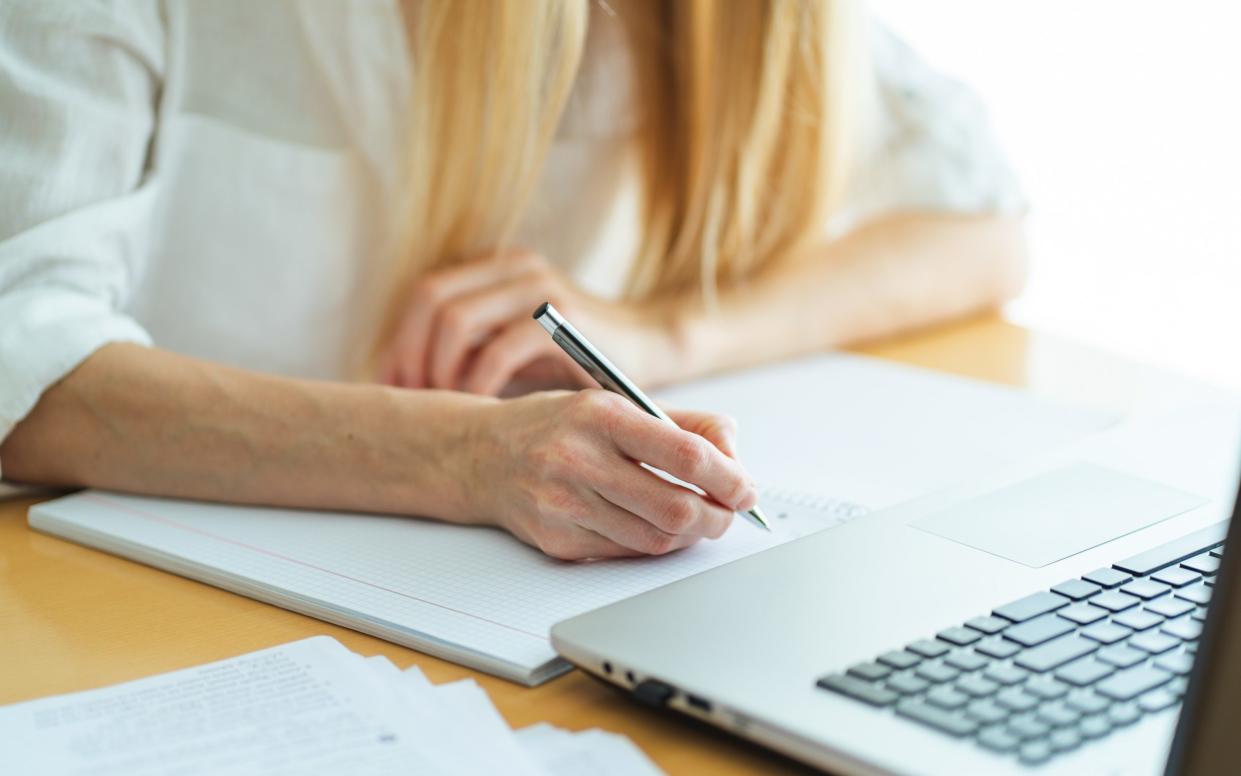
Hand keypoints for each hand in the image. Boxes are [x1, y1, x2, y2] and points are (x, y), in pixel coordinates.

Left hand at [377, 249, 681, 395]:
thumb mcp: (516, 345)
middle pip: (431, 299)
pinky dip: (479, 383)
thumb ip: (469, 347)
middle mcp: (516, 268)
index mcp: (499, 268)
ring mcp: (540, 289)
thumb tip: (403, 377)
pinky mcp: (564, 322)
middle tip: (415, 400)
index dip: (402, 341)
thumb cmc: (578, 360)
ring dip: (439, 370)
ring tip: (446, 406)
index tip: (397, 388)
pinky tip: (483, 408)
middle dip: (412, 355)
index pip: (427, 292)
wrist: (651, 348)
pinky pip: (499, 349)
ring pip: (456, 320)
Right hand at [464, 389, 756, 559]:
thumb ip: (681, 423)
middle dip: (717, 516)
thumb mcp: (614, 403)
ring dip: (690, 534)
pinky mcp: (557, 541)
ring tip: (698, 518)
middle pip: (675, 508)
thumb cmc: (558, 426)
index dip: (727, 476)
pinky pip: (627, 552)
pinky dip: (654, 543)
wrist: (482, 456)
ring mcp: (563, 505)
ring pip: (655, 538)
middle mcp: (577, 459)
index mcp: (600, 415)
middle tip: (729, 511)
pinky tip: (656, 525)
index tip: (745, 486)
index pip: (683, 453)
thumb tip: (732, 451)